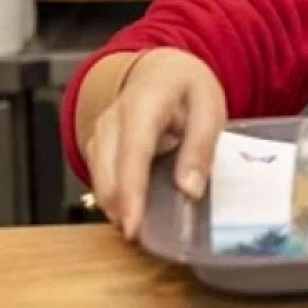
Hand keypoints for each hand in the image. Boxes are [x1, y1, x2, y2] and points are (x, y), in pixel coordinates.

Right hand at [85, 48, 226, 240]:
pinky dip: (111, 195)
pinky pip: (99, 174)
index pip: (132, 152)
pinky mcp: (98, 143)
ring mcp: (101, 130)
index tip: (133, 225)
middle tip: (139, 237)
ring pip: (97, 175)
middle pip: (106, 168)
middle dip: (118, 206)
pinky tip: (128, 212)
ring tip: (135, 230)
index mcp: (144, 102)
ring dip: (112, 204)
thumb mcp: (209, 108)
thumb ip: (201, 147)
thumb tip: (189, 190)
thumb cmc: (188, 88)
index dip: (131, 192)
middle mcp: (113, 117)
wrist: (164, 70)